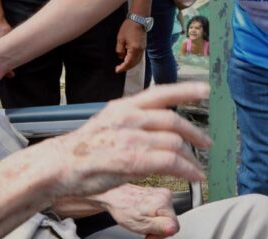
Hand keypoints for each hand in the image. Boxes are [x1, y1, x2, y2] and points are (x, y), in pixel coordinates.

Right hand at [46, 82, 210, 198]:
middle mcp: (129, 118)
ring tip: (198, 169)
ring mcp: (132, 138)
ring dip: (192, 158)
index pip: (160, 93)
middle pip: (173, 120)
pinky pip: (170, 162)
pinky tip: (193, 176)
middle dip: (194, 133)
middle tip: (206, 143)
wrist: (61, 165)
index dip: (185, 90)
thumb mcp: (108, 121)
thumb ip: (131, 118)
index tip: (204, 90)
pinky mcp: (134, 160)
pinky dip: (187, 170)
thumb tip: (152, 119)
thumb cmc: (83, 148)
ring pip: (175, 142)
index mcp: (123, 106)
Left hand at [100, 184, 178, 237]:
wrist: (114, 196)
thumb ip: (160, 226)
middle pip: (171, 221)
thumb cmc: (124, 209)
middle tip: (144, 227)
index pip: (175, 226)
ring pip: (166, 217)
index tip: (150, 233)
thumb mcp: (142, 223)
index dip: (162, 234)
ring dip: (155, 223)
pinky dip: (153, 216)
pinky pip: (161, 211)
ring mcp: (162, 194)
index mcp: (164, 201)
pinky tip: (143, 215)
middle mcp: (165, 195)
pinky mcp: (158, 195)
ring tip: (142, 220)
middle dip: (158, 228)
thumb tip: (173, 228)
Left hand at [115, 19, 146, 72]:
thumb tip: (121, 57)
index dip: (122, 67)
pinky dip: (134, 61)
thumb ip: (120, 50)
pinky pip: (139, 57)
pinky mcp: (143, 46)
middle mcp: (140, 51)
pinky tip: (128, 60)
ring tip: (123, 66)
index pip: (128, 62)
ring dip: (130, 65)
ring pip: (137, 61)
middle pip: (134, 63)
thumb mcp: (120, 39)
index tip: (116, 70)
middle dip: (126, 68)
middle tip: (118, 69)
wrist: (138, 20)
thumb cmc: (128, 28)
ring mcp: (143, 49)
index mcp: (134, 49)